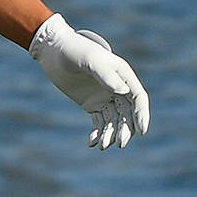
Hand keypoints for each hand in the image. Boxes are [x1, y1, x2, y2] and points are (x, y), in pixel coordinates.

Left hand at [29, 13, 150, 148]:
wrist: (54, 51)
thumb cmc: (75, 50)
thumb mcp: (90, 60)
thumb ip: (105, 75)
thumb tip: (123, 92)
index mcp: (123, 75)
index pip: (138, 98)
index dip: (142, 115)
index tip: (142, 131)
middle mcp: (117, 88)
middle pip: (127, 114)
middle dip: (126, 129)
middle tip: (119, 143)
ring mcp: (104, 97)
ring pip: (114, 121)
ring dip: (111, 134)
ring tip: (103, 145)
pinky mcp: (91, 104)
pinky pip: (99, 122)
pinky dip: (97, 133)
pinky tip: (92, 142)